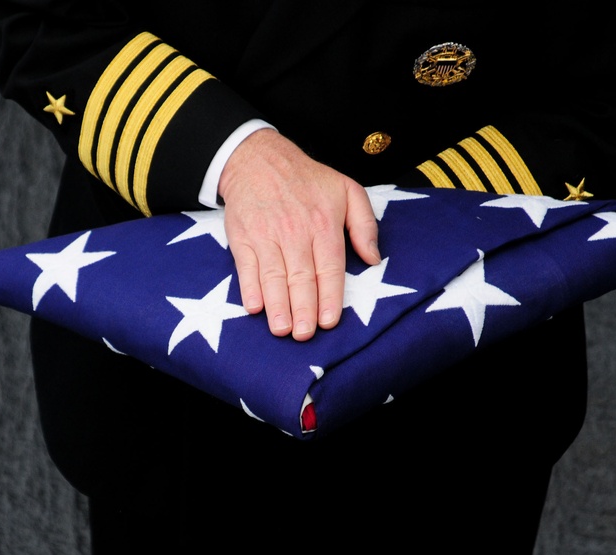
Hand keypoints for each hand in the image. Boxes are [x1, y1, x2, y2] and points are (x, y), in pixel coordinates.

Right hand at [219, 129, 379, 340]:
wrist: (257, 159)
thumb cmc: (306, 178)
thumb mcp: (347, 190)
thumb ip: (365, 224)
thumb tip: (372, 259)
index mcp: (323, 224)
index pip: (329, 267)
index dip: (329, 296)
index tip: (330, 321)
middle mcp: (295, 232)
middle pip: (301, 277)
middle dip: (303, 309)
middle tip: (304, 334)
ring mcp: (266, 235)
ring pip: (273, 276)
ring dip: (277, 305)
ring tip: (281, 329)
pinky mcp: (243, 238)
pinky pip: (246, 267)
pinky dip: (249, 287)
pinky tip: (254, 306)